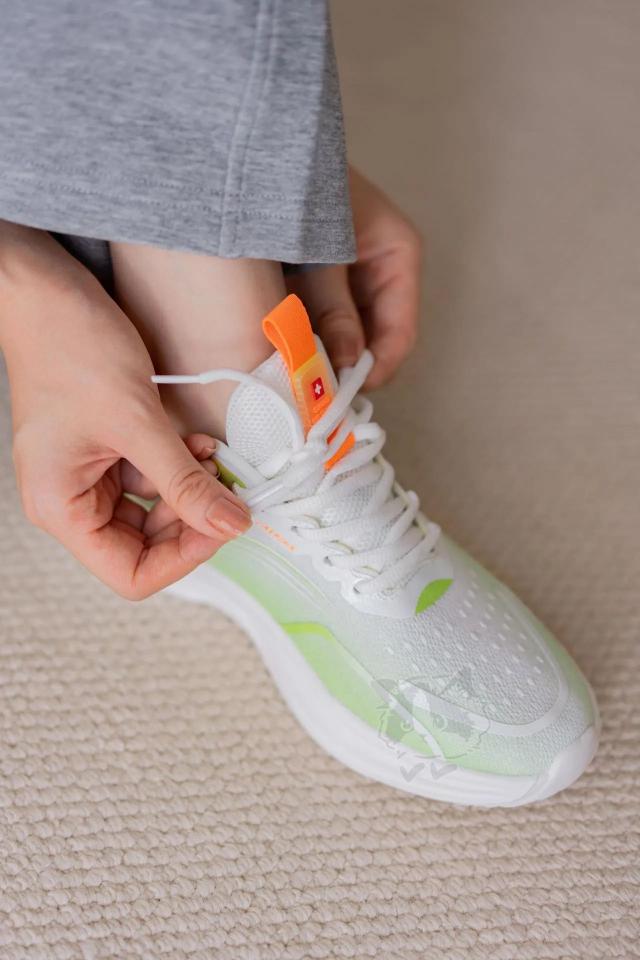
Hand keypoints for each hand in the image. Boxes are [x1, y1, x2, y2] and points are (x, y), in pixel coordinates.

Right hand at [0, 225, 250, 598]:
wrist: (49, 294)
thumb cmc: (68, 348)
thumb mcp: (136, 423)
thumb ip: (184, 482)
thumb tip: (229, 524)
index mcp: (62, 508)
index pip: (131, 574)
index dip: (184, 558)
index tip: (223, 525)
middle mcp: (72, 501)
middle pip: (146, 546)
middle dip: (193, 520)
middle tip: (231, 493)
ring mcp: (90, 477)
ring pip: (156, 512)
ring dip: (192, 490)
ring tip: (214, 459)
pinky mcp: (108, 453)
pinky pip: (153, 478)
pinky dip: (182, 466)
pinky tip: (198, 444)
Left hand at [286, 167, 421, 388]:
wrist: (258, 146)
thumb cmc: (297, 187)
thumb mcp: (320, 253)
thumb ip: (333, 310)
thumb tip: (349, 367)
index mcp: (398, 257)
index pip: (398, 336)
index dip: (371, 371)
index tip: (336, 395)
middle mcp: (383, 270)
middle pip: (372, 341)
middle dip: (341, 366)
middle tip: (305, 386)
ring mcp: (355, 276)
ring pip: (346, 336)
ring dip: (319, 352)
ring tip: (287, 363)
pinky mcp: (326, 278)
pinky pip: (323, 320)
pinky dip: (304, 333)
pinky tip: (279, 340)